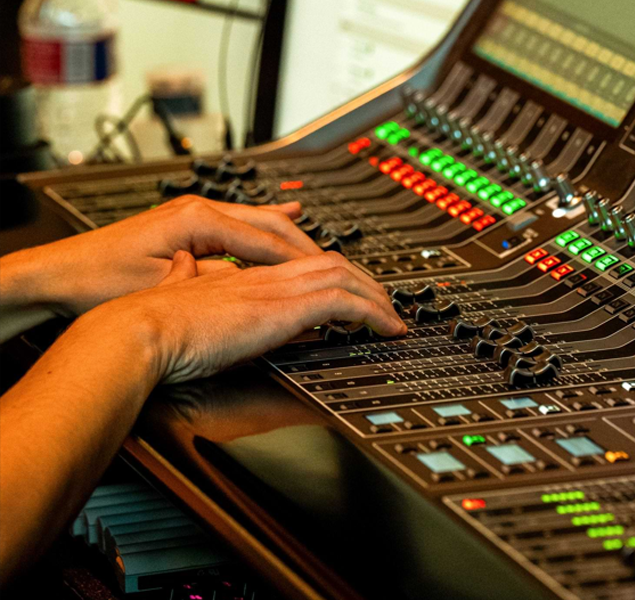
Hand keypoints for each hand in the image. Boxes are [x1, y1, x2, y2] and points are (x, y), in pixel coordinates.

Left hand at [1, 195, 321, 319]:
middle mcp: (201, 210)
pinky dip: (271, 232)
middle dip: (308, 248)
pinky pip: (244, 227)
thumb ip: (215, 283)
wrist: (59, 274)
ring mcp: (196, 215)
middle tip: (341, 270)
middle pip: (272, 226)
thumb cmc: (100, 280)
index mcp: (199, 221)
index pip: (268, 242)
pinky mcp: (190, 226)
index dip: (304, 262)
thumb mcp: (164, 286)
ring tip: (325, 253)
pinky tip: (289, 224)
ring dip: (294, 239)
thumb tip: (255, 287)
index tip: (334, 280)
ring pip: (261, 223)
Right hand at [91, 250, 406, 383]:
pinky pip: (342, 302)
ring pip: (342, 275)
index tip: (349, 291)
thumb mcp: (188, 305)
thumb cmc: (153, 327)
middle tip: (385, 300)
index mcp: (243, 276)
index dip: (331, 272)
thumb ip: (206, 294)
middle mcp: (264, 275)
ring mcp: (274, 288)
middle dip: (363, 280)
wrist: (138, 331)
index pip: (301, 262)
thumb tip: (213, 292)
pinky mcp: (281, 308)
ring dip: (374, 296)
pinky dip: (371, 312)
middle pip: (330, 262)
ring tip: (393, 317)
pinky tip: (386, 329)